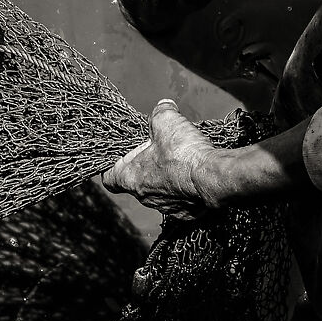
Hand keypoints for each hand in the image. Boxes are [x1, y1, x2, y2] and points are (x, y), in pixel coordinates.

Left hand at [104, 100, 231, 218]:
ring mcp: (166, 207)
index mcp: (132, 178)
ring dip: (167, 177)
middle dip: (148, 165)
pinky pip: (181, 200)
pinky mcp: (186, 214)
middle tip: (161, 149)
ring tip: (181, 160)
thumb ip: (160, 112)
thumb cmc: (183, 154)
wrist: (212, 177)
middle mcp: (146, 197)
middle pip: (138, 182)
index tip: (121, 157)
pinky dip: (186, 188)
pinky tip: (195, 174)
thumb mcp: (166, 121)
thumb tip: (163, 107)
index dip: (113, 166)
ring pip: (161, 191)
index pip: (109, 179)